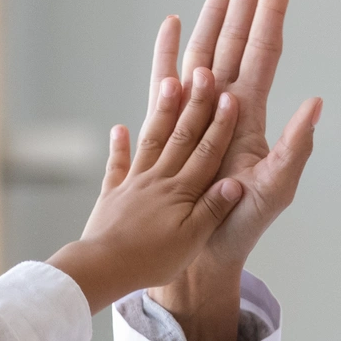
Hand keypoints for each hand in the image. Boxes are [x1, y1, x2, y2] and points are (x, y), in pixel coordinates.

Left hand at [48, 68, 244, 313]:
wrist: (103, 268)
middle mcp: (158, 179)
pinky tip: (119, 129)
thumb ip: (212, 208)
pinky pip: (117, 166)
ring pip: (152, 140)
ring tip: (169, 81)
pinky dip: (119, 147)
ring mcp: (133, 184)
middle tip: (204, 72)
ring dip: (162, 111)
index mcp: (182, 191)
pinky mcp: (112, 195)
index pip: (207, 152)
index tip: (231, 97)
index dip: (221, 125)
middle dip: (196, 103)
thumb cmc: (151, 259)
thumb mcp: (191, 239)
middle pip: (181, 136)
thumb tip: (236, 181)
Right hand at [149, 0, 322, 340]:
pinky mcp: (169, 126)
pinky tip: (172, 24)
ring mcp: (196, 112)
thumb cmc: (241, 223)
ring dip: (213, 15)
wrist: (201, 250)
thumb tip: (316, 104)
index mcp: (250, 113)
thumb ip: (296, 147)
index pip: (263, 49)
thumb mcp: (276, 189)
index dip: (270, 12)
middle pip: (235, 39)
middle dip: (245, 0)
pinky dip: (167, 52)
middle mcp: (224, 105)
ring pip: (204, 50)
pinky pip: (165, 80)